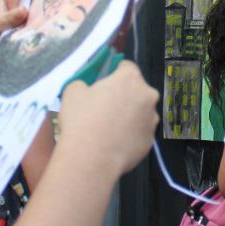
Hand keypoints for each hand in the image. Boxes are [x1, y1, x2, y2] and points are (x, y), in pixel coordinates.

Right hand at [59, 62, 158, 177]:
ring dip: (129, 116)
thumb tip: (87, 89)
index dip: (114, 73)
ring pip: (140, 113)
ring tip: (109, 129)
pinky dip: (130, 136)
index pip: (127, 67)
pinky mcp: (150, 142)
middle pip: (137, 91)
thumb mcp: (72, 92)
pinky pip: (139, 133)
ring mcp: (152, 120)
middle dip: (124, 96)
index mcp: (130, 79)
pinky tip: (114, 144)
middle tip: (104, 108)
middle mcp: (148, 96)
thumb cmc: (82, 119)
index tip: (105, 83)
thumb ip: (83, 84)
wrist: (92, 159)